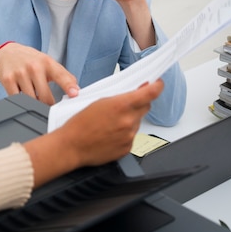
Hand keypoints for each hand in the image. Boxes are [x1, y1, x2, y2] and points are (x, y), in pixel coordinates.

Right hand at [0, 42, 78, 104]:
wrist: (7, 52)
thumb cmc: (31, 60)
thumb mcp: (48, 63)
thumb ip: (63, 76)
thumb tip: (76, 91)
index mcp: (47, 62)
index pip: (60, 75)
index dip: (68, 86)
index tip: (74, 94)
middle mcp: (34, 66)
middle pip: (45, 97)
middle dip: (48, 104)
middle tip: (48, 105)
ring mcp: (20, 73)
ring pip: (31, 101)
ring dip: (34, 103)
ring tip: (34, 96)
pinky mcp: (8, 80)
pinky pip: (17, 99)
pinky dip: (21, 102)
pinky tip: (22, 95)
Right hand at [24, 79, 163, 187]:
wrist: (72, 145)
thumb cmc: (80, 123)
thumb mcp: (99, 101)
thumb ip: (120, 97)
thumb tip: (134, 92)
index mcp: (121, 105)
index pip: (150, 93)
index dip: (157, 86)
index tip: (158, 83)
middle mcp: (128, 121)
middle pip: (146, 107)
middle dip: (139, 103)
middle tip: (126, 104)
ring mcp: (129, 136)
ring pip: (138, 122)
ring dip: (130, 119)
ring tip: (110, 122)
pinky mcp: (127, 148)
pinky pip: (132, 136)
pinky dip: (125, 133)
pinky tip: (111, 133)